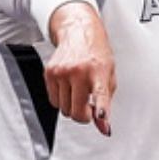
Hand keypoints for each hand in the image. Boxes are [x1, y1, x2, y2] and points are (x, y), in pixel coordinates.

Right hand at [47, 3, 114, 134]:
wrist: (79, 32)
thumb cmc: (96, 54)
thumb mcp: (109, 75)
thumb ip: (106, 102)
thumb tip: (103, 127)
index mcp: (98, 71)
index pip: (100, 94)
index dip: (100, 110)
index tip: (100, 118)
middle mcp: (78, 71)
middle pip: (76, 111)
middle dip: (83, 115)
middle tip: (89, 108)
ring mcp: (61, 72)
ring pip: (64, 109)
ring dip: (72, 106)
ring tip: (79, 92)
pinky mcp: (49, 73)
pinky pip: (54, 101)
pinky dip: (62, 99)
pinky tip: (69, 87)